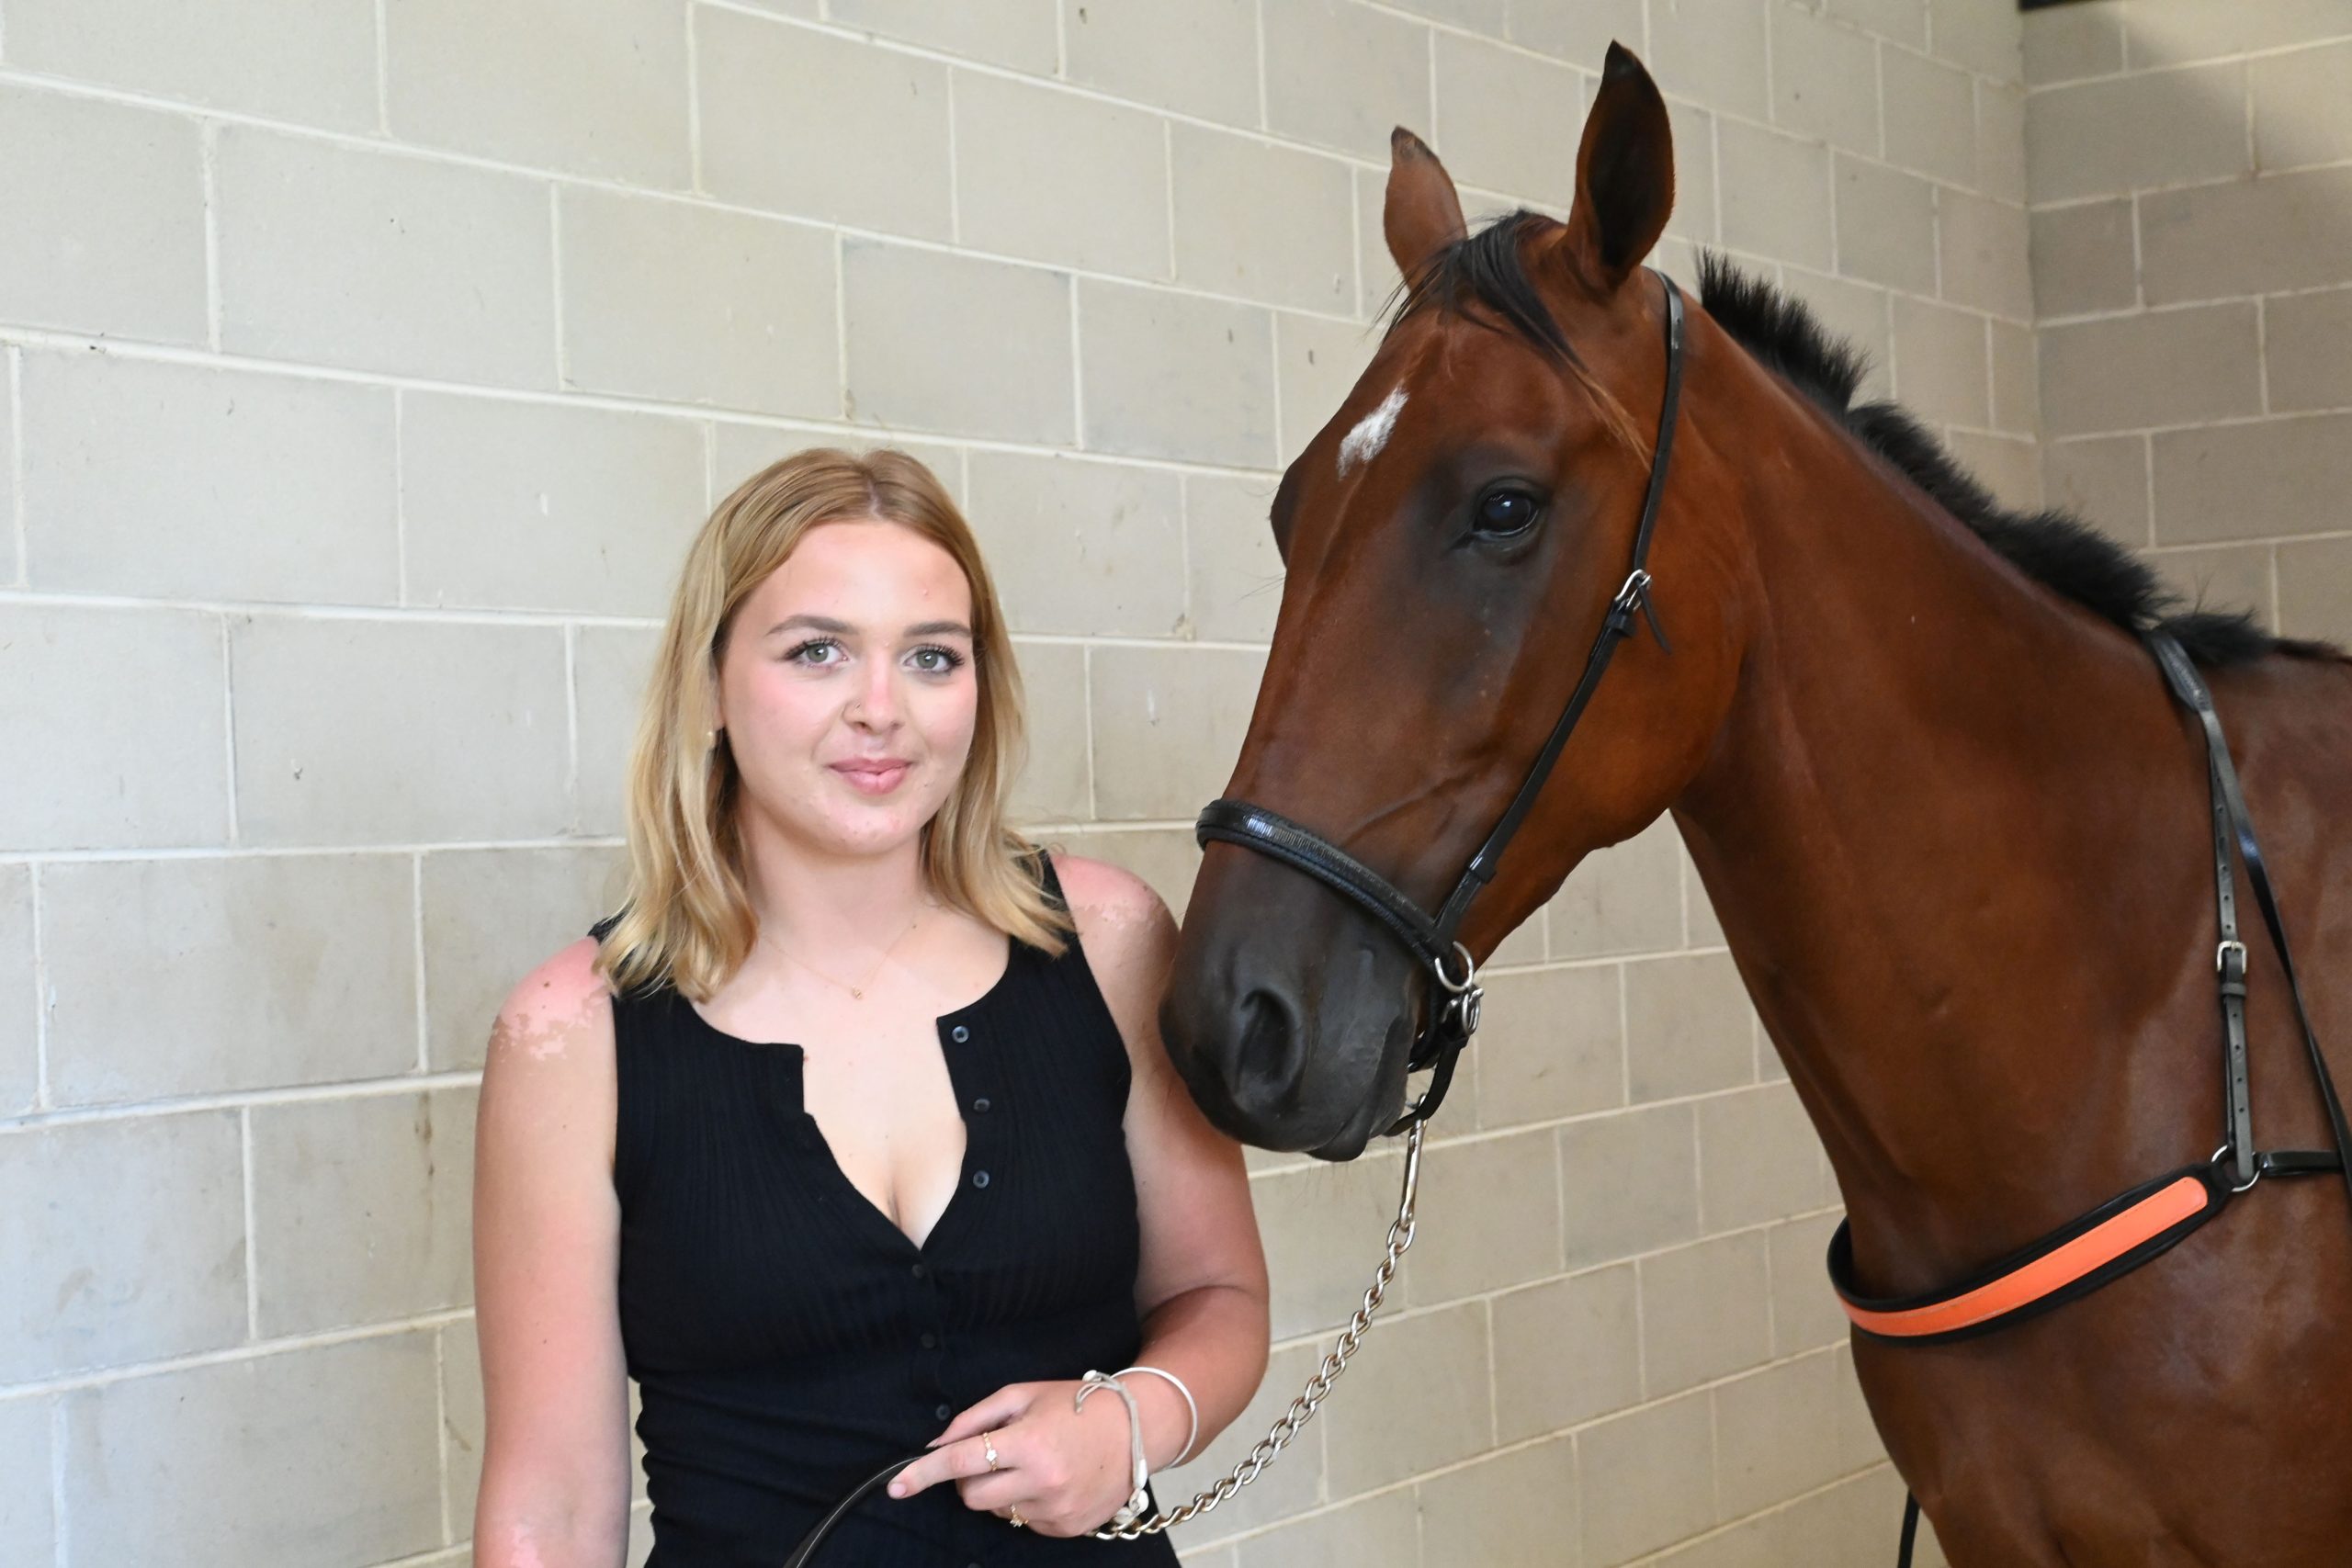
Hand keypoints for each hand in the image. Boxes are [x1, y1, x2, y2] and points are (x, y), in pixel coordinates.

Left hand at [883, 1380, 1138, 1536]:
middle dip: (970, 1477)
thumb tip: (936, 1444)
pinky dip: (1026, 1503)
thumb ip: (976, 1417)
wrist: (1138, 1429)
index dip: (924, 1473)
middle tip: (994, 1454)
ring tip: (1032, 1464)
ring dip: (1001, 1490)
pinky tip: (1050, 1481)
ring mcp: (1055, 1510)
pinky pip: (1024, 1522)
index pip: (961, 1462)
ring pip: (996, 1511)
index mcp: (1029, 1442)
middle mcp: (1042, 1482)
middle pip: (971, 1496)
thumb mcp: (1024, 1395)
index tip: (896, 1486)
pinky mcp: (1067, 1528)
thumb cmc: (1078, 1404)